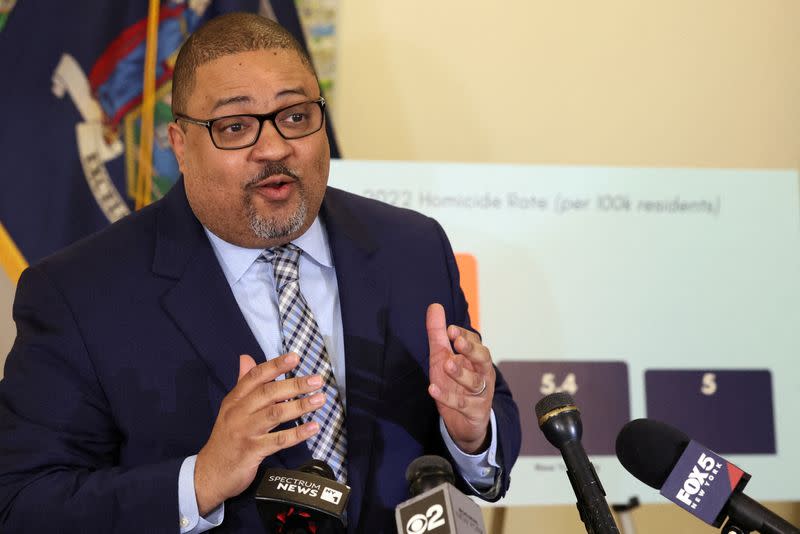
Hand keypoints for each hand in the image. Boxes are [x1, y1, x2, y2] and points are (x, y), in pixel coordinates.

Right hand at [194, 353, 323, 514]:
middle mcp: (238, 413)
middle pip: (268, 393)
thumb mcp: (231, 408)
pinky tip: (313, 427)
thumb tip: (246, 357)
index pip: (255, 376)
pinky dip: (297, 434)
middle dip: (294, 385)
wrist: (209, 474)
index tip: (295, 357)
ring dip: (300, 406)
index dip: (275, 365)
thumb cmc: (225, 438)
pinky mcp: (252, 451)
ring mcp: (245, 432)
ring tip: (319, 400)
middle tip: (317, 380)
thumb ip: (242, 383)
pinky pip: (278, 440)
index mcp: (234, 400)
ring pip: (275, 414)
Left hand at [426, 303, 494, 453]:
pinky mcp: (473, 411)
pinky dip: (447, 397)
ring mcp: (480, 394)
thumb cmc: (455, 384)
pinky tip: (433, 389)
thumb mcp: (443, 357)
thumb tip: (435, 306)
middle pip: (483, 359)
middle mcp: (482, 374)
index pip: (475, 342)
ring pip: (474, 382)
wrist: (465, 422)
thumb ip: (439, 334)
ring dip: (460, 373)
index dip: (464, 336)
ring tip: (447, 364)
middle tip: (458, 342)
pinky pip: (461, 404)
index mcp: (477, 359)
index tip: (450, 329)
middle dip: (471, 350)